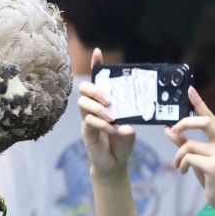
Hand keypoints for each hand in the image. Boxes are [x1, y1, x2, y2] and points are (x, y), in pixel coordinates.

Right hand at [79, 48, 136, 176]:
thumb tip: (127, 124)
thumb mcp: (131, 129)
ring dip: (98, 108)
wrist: (115, 163)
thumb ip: (130, 124)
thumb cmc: (121, 142)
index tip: (98, 52)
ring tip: (112, 116)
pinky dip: (102, 124)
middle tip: (109, 99)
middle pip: (84, 88)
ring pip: (83, 103)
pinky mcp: (86, 131)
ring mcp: (87, 118)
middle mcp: (93, 107)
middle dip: (95, 89)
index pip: (98, 80)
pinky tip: (113, 129)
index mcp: (105, 102)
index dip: (97, 65)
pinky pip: (88, 121)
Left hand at [168, 88, 214, 215]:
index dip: (199, 101)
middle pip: (203, 121)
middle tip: (173, 129)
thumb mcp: (196, 156)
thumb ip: (183, 141)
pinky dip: (181, 165)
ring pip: (189, 145)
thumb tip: (167, 129)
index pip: (209, 114)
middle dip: (184, 123)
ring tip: (178, 165)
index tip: (190, 89)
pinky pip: (189, 158)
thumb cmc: (211, 174)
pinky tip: (183, 172)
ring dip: (177, 156)